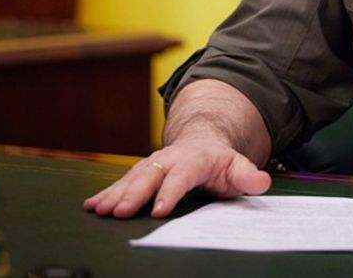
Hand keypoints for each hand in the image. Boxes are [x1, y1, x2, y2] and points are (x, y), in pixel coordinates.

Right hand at [82, 132, 271, 218]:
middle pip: (149, 176)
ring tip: (99, 210)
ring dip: (114, 194)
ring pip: (131, 178)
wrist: (201, 140)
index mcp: (194, 159)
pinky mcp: (140, 172)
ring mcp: (152, 164)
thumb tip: (261, 181)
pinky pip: (121, 182)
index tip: (158, 210)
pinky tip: (90, 205)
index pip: (181, 176)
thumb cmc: (220, 161)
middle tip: (119, 212)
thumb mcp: (238, 166)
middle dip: (133, 194)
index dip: (170, 192)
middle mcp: (169, 159)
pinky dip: (105, 193)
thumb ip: (248, 176)